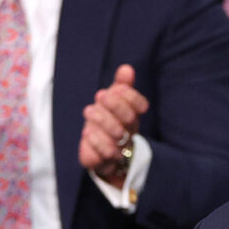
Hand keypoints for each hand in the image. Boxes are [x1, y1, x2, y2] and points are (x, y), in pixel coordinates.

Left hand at [78, 64, 149, 187]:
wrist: (100, 156)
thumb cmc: (107, 122)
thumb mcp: (111, 101)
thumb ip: (120, 85)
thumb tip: (127, 68)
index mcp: (132, 116)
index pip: (141, 105)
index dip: (130, 96)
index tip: (115, 89)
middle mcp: (128, 132)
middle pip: (129, 118)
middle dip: (114, 105)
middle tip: (98, 96)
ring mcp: (119, 147)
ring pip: (117, 135)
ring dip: (102, 120)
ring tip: (88, 111)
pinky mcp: (105, 160)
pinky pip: (105, 153)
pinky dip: (96, 140)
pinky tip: (87, 132)